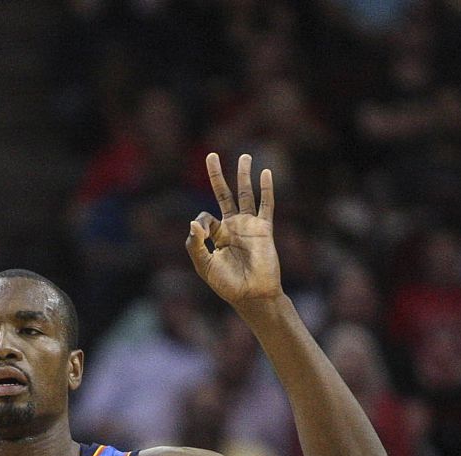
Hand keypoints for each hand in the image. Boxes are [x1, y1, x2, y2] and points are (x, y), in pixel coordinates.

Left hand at [185, 153, 281, 309]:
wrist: (252, 295)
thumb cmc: (227, 285)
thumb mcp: (204, 266)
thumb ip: (196, 245)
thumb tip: (193, 222)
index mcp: (217, 236)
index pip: (205, 218)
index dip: (200, 223)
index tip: (202, 235)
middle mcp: (233, 227)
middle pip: (224, 195)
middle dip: (217, 176)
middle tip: (211, 155)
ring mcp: (249, 226)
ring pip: (246, 194)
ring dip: (244, 176)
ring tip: (245, 156)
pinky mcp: (264, 229)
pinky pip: (266, 205)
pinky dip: (266, 190)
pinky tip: (266, 173)